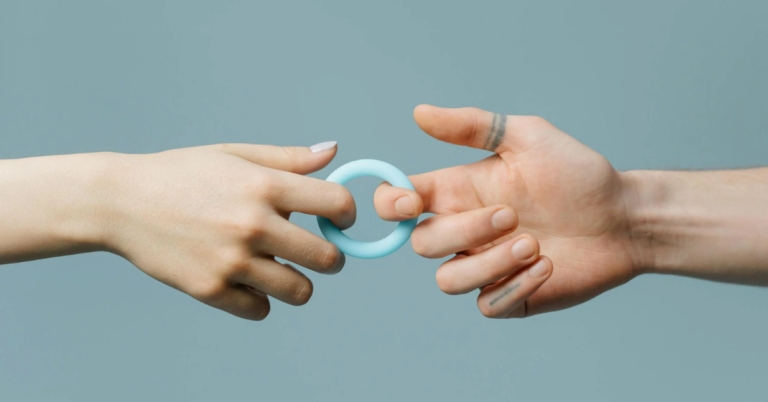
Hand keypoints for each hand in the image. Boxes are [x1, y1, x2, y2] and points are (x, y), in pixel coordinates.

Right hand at [98, 142, 353, 319]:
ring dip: (297, 282)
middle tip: (315, 252)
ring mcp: (232, 261)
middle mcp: (253, 224)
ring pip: (300, 291)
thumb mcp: (234, 154)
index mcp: (264, 186)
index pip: (337, 204)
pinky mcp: (210, 289)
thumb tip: (333, 152)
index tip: (338, 220)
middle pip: (328, 258)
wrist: (121, 202)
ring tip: (279, 268)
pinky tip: (246, 279)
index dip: (347, 214)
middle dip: (331, 257)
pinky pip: (261, 309)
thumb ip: (288, 159)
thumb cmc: (182, 174)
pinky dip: (259, 299)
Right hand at [375, 106, 639, 317]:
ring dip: (487, 263)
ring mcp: (485, 266)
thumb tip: (419, 112)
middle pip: (423, 244)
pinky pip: (487, 304)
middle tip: (512, 214)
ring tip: (533, 244)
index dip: (391, 205)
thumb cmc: (576, 173)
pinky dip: (513, 287)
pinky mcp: (511, 295)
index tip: (414, 202)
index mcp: (458, 192)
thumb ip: (472, 126)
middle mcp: (465, 232)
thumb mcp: (526, 137)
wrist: (624, 216)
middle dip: (464, 231)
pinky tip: (548, 266)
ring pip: (448, 280)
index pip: (399, 203)